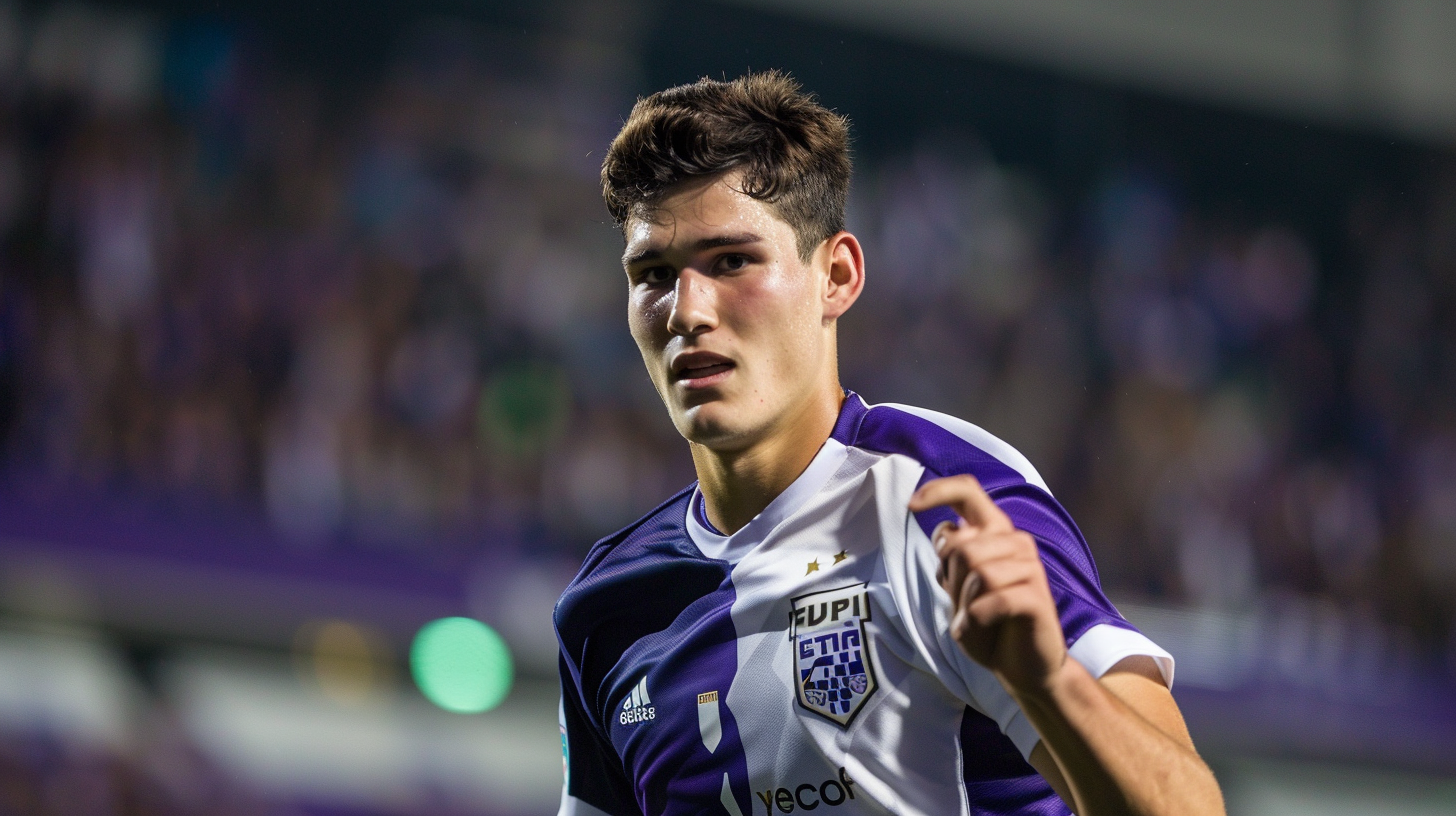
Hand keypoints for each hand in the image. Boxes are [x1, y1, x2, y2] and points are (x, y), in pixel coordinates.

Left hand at [908, 475, 1068, 695]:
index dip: (938, 491)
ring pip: (978, 572)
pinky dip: (978, 620)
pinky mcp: (1038, 597)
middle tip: (966, 604)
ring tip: (978, 619)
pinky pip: (993, 599)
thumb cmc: (988, 623)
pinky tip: (983, 628)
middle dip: (952, 581)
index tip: (911, 504)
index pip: (968, 491)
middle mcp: (1015, 541)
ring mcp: (1031, 567)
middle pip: (961, 547)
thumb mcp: (957, 588)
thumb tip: (948, 530)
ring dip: (966, 604)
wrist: (1022, 666)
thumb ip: (951, 556)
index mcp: (994, 532)